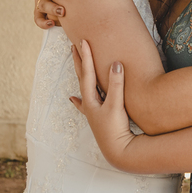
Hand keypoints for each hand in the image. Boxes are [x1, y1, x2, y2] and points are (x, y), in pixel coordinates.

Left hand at [69, 40, 136, 161]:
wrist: (118, 151)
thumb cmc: (115, 129)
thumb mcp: (117, 105)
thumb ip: (116, 84)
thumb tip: (115, 63)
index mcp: (90, 99)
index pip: (87, 73)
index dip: (86, 56)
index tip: (83, 41)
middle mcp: (88, 104)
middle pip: (81, 78)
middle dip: (79, 62)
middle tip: (74, 46)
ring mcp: (92, 112)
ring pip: (84, 88)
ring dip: (81, 75)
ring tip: (76, 65)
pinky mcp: (98, 118)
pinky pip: (85, 104)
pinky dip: (79, 99)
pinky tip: (73, 99)